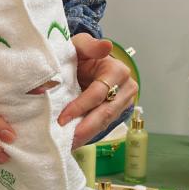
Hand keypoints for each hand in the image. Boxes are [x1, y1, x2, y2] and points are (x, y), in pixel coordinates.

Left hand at [59, 34, 137, 148]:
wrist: (87, 64)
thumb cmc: (83, 55)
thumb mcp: (82, 45)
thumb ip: (90, 45)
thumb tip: (105, 46)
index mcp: (117, 71)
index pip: (98, 92)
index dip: (80, 106)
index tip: (63, 118)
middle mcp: (125, 88)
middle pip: (105, 112)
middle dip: (85, 127)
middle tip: (68, 139)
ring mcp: (123, 103)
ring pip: (105, 122)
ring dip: (87, 135)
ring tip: (70, 144)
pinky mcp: (116, 113)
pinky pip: (103, 126)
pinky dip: (88, 134)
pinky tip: (75, 142)